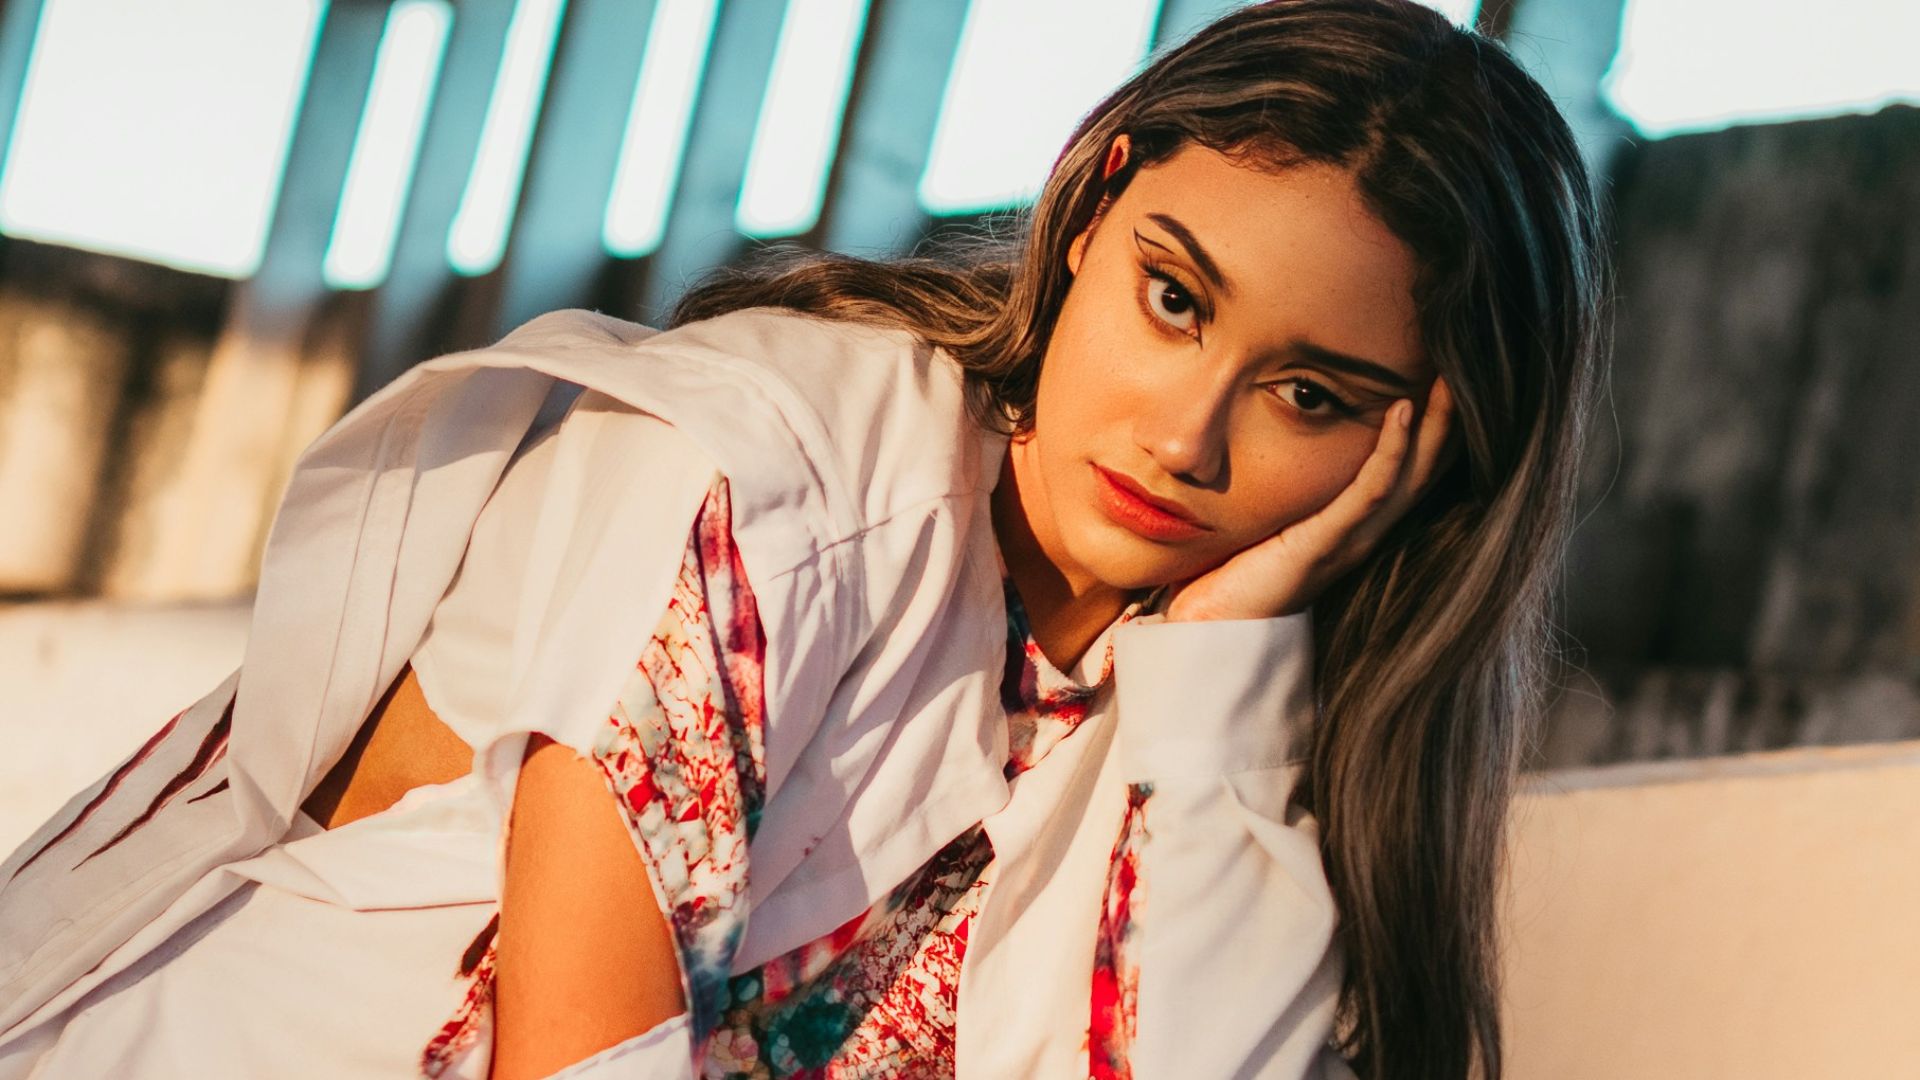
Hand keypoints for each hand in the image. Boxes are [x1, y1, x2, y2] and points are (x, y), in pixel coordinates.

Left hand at [1162, 376, 1455, 621]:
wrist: (1214, 628)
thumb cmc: (1236, 572)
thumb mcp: (1272, 517)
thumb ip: (1290, 487)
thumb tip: (1275, 431)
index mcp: (1356, 528)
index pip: (1410, 473)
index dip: (1433, 429)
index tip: (1445, 379)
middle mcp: (1365, 534)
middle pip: (1425, 469)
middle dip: (1447, 419)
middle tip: (1462, 366)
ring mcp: (1351, 540)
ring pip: (1410, 475)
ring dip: (1431, 424)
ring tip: (1446, 378)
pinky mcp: (1327, 543)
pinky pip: (1370, 490)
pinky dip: (1389, 449)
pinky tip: (1399, 410)